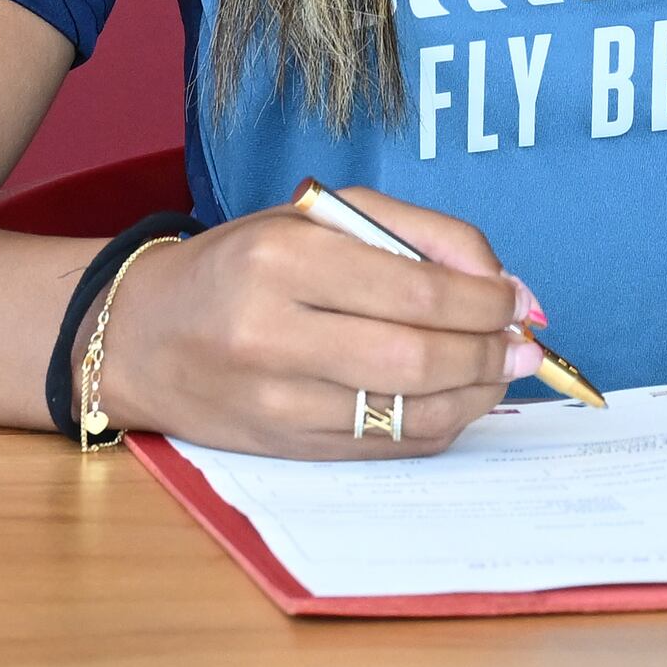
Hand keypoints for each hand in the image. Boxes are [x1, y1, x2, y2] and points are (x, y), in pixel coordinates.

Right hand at [95, 188, 536, 459]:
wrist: (143, 335)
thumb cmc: (243, 263)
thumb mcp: (321, 217)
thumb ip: (420, 235)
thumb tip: (509, 288)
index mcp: (285, 255)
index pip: (416, 289)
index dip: (484, 301)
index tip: (515, 301)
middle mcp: (274, 331)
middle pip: (417, 358)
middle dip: (488, 354)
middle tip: (523, 345)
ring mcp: (276, 401)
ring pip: (408, 414)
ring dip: (475, 396)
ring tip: (499, 371)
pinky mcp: (285, 449)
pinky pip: (386, 447)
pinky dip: (437, 426)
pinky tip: (456, 400)